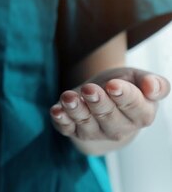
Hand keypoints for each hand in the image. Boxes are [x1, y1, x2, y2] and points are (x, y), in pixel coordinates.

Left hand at [50, 68, 169, 142]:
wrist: (102, 96)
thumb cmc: (123, 86)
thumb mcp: (139, 79)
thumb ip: (154, 83)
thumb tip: (151, 87)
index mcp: (141, 114)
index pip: (134, 106)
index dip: (123, 95)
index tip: (113, 85)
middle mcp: (119, 128)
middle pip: (108, 116)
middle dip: (98, 102)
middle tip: (90, 89)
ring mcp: (95, 131)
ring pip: (85, 123)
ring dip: (76, 110)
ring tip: (68, 97)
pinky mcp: (74, 130)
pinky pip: (67, 128)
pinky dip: (61, 120)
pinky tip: (56, 110)